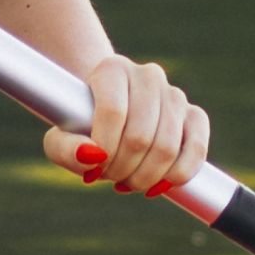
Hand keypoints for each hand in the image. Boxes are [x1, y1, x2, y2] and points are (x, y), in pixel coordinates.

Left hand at [42, 55, 210, 198]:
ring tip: (127, 181)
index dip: (104, 149)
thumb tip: (93, 156)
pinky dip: (177, 175)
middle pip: (140, 136)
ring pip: (167, 147)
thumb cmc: (80, 128)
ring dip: (145, 177)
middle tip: (109, 176)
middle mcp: (148, 75)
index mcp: (112, 69)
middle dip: (122, 169)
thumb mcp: (58, 140)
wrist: (107, 114)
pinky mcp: (195, 115)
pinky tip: (157, 185)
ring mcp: (175, 94)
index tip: (94, 167)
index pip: (113, 113)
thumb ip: (64, 149)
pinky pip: (197, 150)